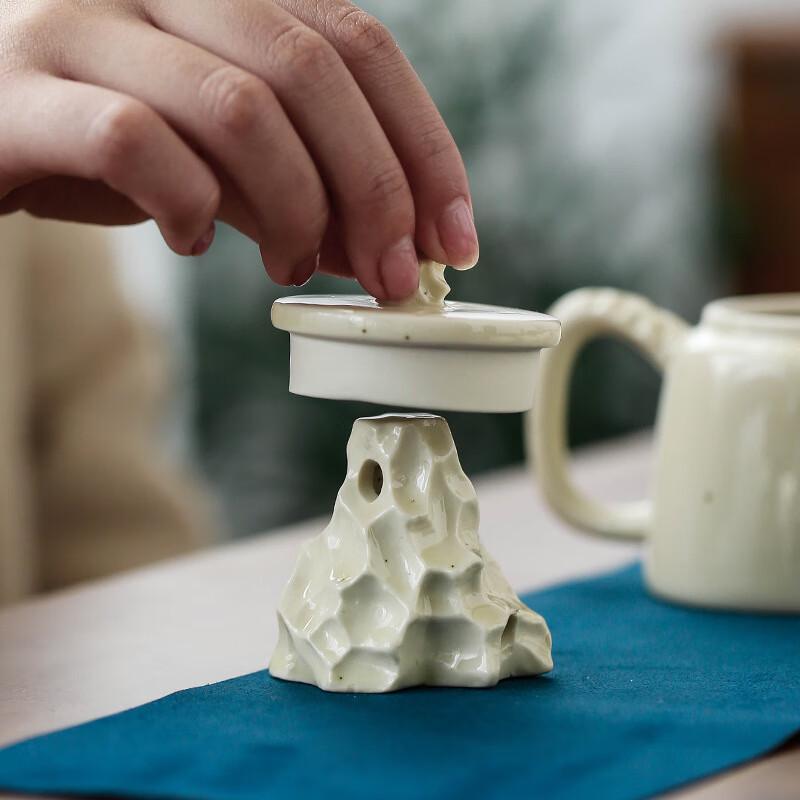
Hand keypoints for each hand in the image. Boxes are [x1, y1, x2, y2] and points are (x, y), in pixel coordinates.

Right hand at [0, 0, 477, 298]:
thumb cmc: (108, 135)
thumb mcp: (225, 158)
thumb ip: (306, 187)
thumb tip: (391, 248)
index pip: (362, 45)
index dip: (424, 148)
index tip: (455, 239)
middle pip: (313, 71)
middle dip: (376, 192)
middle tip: (394, 278)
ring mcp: (85, 22)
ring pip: (239, 107)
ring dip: (294, 209)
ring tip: (292, 266)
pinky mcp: (24, 88)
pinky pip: (138, 144)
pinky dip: (187, 207)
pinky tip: (192, 240)